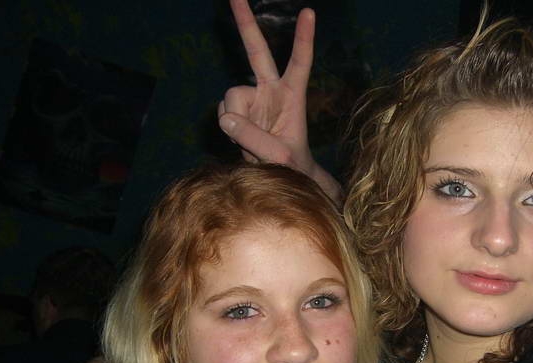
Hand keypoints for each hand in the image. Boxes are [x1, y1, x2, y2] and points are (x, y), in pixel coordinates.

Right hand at [218, 0, 341, 200]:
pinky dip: (229, 129)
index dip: (303, 39)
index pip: (300, 62)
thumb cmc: (292, 165)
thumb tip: (225, 118)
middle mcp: (271, 90)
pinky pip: (223, 114)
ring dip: (237, 122)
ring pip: (231, 98)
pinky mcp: (237, 112)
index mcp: (293, 95)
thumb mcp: (279, 157)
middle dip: (246, 23)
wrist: (282, 176)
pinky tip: (242, 141)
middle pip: (257, 52)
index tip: (308, 12)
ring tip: (253, 144)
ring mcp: (252, 100)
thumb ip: (254, 138)